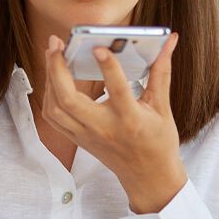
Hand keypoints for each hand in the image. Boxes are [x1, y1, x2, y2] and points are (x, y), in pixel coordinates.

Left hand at [41, 33, 186, 213]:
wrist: (148, 176)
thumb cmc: (158, 142)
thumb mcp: (163, 108)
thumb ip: (161, 72)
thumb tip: (170, 42)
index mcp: (130, 120)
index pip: (117, 91)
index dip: (108, 67)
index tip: (99, 47)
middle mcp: (103, 129)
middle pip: (68, 100)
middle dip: (57, 68)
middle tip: (57, 43)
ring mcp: (86, 135)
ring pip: (54, 108)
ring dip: (49, 78)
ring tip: (53, 54)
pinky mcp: (77, 138)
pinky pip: (53, 117)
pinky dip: (49, 95)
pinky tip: (53, 77)